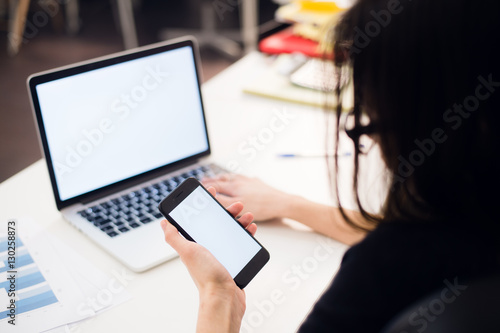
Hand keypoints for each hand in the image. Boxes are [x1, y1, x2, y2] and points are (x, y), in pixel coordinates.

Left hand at [160, 187, 256, 331]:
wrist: (224, 297)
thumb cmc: (206, 276)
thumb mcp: (187, 251)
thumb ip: (174, 237)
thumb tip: (164, 222)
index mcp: (196, 243)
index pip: (199, 219)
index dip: (205, 204)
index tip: (211, 192)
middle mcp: (208, 248)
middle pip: (218, 223)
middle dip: (228, 211)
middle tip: (237, 205)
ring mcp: (222, 254)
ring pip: (232, 231)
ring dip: (240, 221)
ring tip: (248, 216)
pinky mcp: (235, 260)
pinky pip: (242, 242)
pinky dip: (247, 234)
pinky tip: (252, 229)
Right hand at [202, 174, 290, 220]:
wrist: (282, 203)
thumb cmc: (261, 206)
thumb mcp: (238, 206)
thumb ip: (222, 201)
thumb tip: (210, 195)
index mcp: (234, 186)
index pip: (216, 184)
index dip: (207, 186)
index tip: (199, 186)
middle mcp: (241, 181)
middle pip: (223, 179)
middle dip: (214, 179)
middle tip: (205, 179)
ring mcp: (250, 181)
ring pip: (234, 178)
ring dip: (225, 178)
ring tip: (220, 178)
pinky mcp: (258, 184)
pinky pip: (244, 179)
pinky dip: (238, 179)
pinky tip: (240, 180)